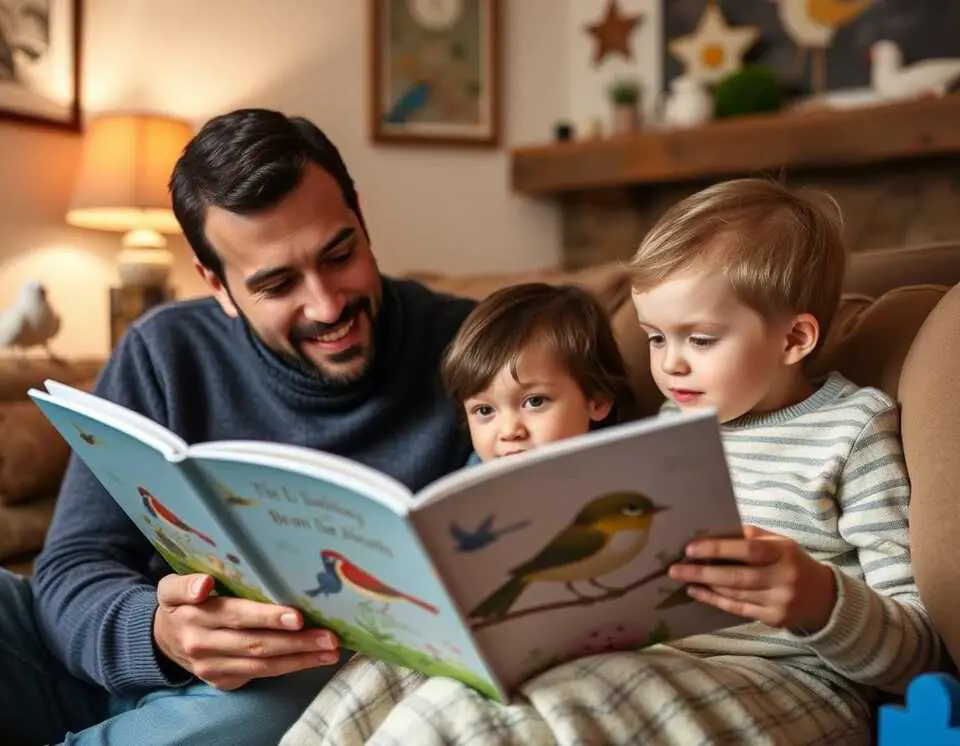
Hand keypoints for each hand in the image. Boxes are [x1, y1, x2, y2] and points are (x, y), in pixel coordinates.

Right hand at [153, 573, 339, 690]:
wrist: (162, 640)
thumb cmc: (181, 604)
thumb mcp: (171, 587)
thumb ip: (185, 584)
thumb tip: (204, 584)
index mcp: (195, 616)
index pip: (237, 616)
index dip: (268, 617)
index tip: (297, 616)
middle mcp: (204, 645)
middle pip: (257, 644)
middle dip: (296, 642)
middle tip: (329, 637)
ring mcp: (214, 667)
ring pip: (263, 665)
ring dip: (300, 659)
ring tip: (330, 651)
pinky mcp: (224, 680)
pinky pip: (261, 674)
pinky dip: (289, 667)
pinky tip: (313, 659)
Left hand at [668, 525, 836, 631]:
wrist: (824, 597)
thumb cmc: (791, 562)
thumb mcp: (779, 542)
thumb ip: (751, 536)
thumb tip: (715, 530)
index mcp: (784, 552)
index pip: (748, 549)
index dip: (718, 549)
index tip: (691, 548)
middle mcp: (783, 577)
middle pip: (737, 576)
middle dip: (703, 572)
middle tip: (675, 568)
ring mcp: (780, 601)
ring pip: (735, 594)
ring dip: (706, 585)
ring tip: (683, 577)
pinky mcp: (775, 618)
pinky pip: (738, 609)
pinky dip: (715, 601)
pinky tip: (698, 592)